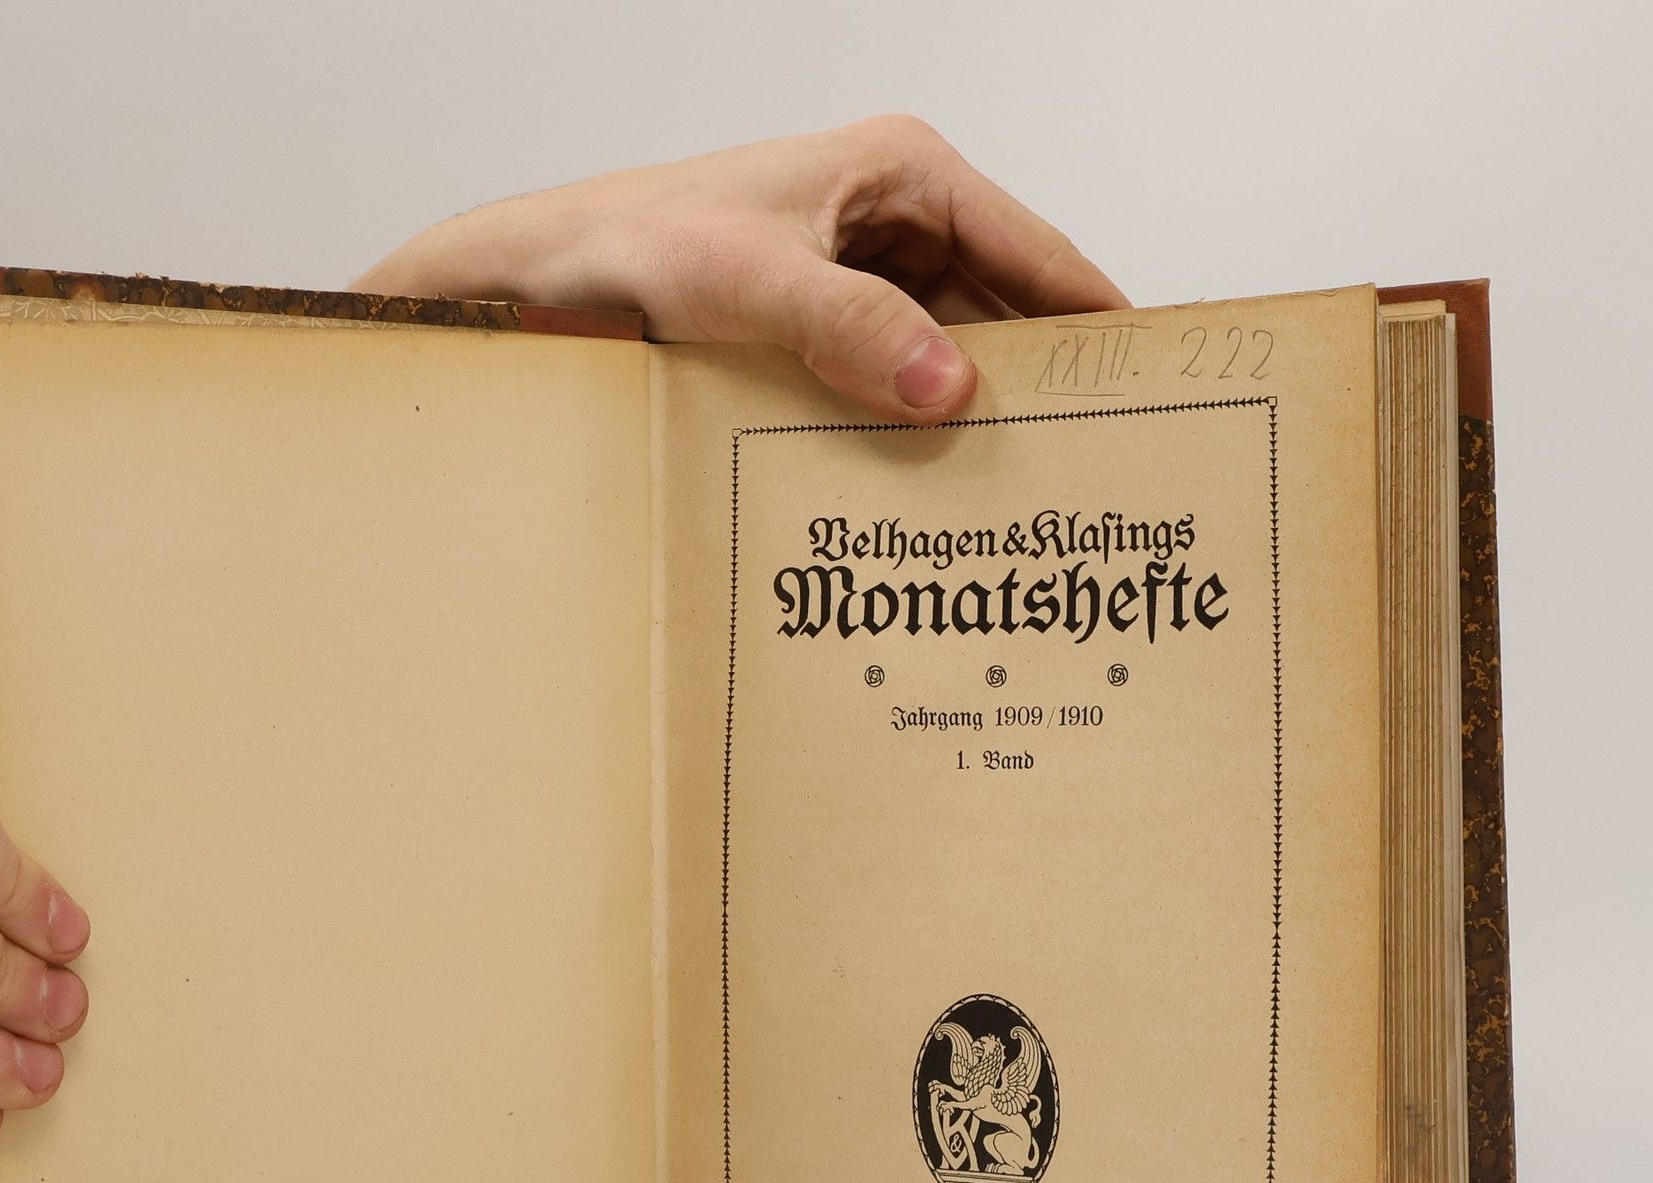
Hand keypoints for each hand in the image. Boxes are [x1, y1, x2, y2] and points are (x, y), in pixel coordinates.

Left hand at [355, 117, 1125, 422]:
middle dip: (1042, 382)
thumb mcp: (750, 281)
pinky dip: (914, 427)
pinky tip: (932, 488)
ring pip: (949, 354)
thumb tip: (949, 383)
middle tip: (1095, 466)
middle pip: (1002, 309)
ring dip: (975, 417)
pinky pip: (893, 382)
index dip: (1099, 320)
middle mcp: (892, 221)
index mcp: (902, 173)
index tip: (1157, 387)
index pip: (1036, 252)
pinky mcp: (821, 333)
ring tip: (1025, 494)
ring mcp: (858, 279)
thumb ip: (850, 328)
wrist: (542, 282)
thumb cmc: (634, 247)